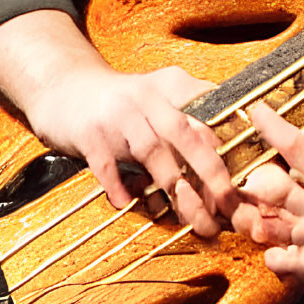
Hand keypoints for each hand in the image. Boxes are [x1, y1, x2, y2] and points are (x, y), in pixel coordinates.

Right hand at [28, 55, 237, 238]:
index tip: (241, 180)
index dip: (227, 150)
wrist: (62, 85)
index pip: (207, 115)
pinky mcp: (89, 133)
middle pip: (187, 135)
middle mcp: (147, 98)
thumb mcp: (158, 98)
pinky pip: (105, 163)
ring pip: (152, 151)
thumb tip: (220, 168)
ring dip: (173, 187)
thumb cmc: (118, 102)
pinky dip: (117, 184)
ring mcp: (118, 116)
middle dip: (211, 172)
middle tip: (227, 205)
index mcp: (170, 88)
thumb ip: (187, 125)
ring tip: (191, 218)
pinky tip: (126, 204)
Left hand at [231, 102, 303, 302]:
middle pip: (269, 189)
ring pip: (266, 228)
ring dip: (268, 225)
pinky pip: (277, 260)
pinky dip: (283, 256)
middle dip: (256, 186)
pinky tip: (302, 253)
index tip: (255, 111)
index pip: (296, 146)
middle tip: (254, 185)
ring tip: (286, 226)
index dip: (270, 125)